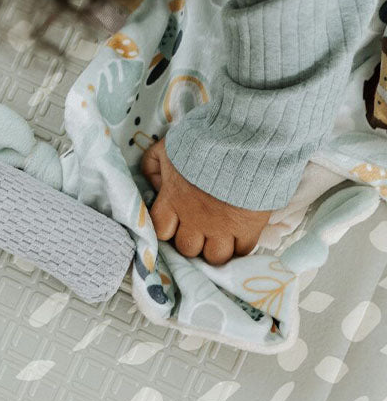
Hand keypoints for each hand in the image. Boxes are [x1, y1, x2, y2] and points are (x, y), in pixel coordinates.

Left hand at [140, 139, 269, 264]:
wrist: (238, 144)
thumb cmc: (199, 143)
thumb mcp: (165, 149)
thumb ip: (152, 165)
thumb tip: (154, 184)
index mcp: (172, 201)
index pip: (161, 231)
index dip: (167, 228)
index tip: (174, 222)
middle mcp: (194, 220)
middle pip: (187, 248)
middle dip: (191, 240)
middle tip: (199, 228)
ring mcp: (221, 229)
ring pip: (214, 257)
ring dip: (215, 248)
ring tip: (219, 235)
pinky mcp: (247, 229)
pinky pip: (242, 252)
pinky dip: (240, 246)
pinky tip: (240, 234)